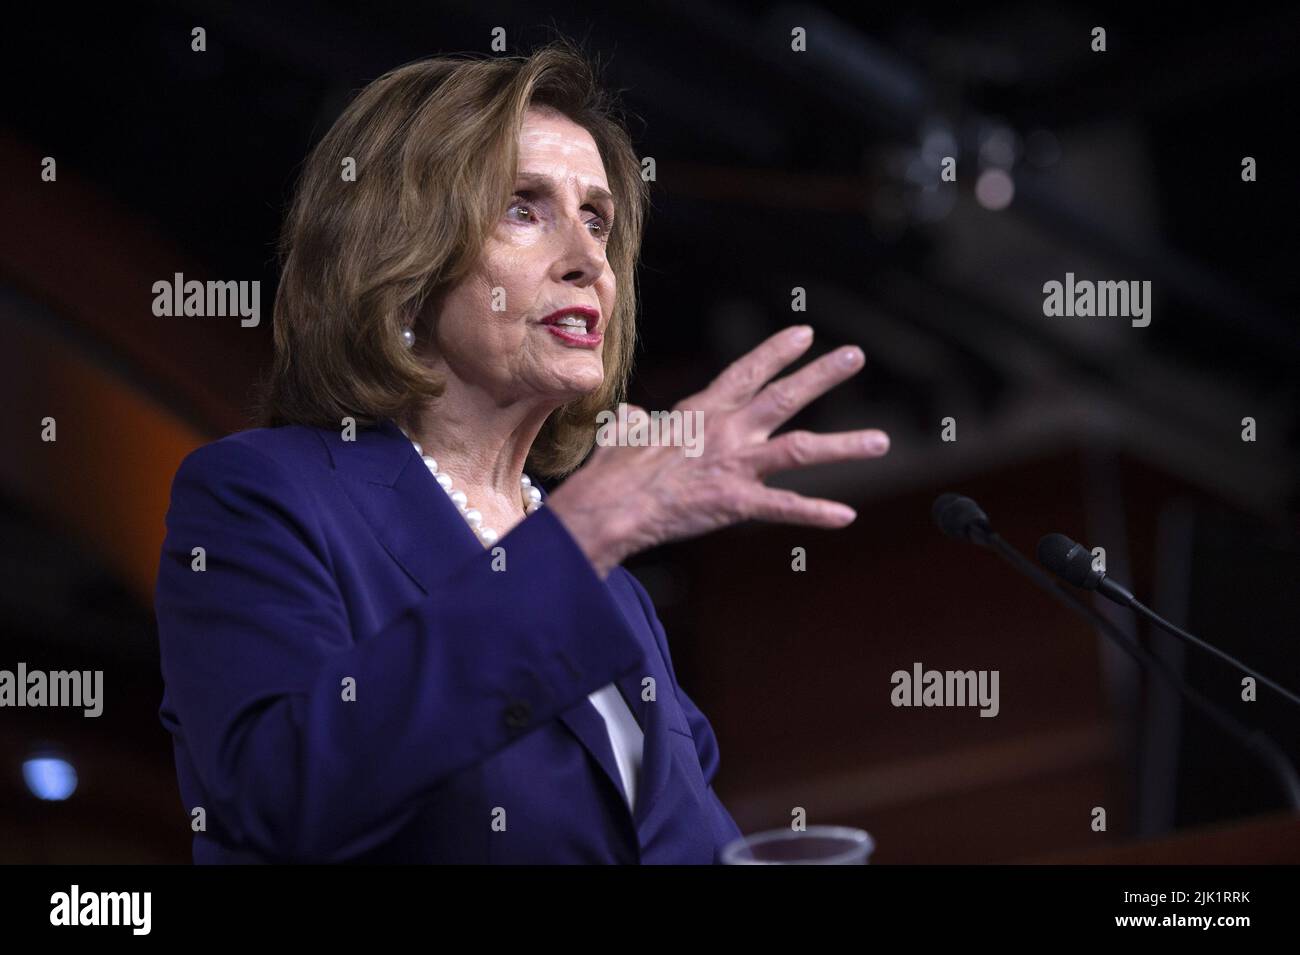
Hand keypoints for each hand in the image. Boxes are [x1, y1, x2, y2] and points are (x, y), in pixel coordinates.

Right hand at [546, 325, 889, 576]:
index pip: (748, 371)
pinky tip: (846, 516)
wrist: (612, 504)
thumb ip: (636, 422)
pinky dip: (816, 512)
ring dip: (845, 445)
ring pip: (801, 449)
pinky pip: (784, 507)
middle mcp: (727, 429)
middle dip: (823, 375)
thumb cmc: (613, 471)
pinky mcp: (736, 501)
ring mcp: (735, 464)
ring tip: (880, 442)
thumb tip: (631, 415)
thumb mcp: (624, 434)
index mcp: (702, 409)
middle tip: (854, 355)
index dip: (778, 351)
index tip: (805, 334)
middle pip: (785, 396)